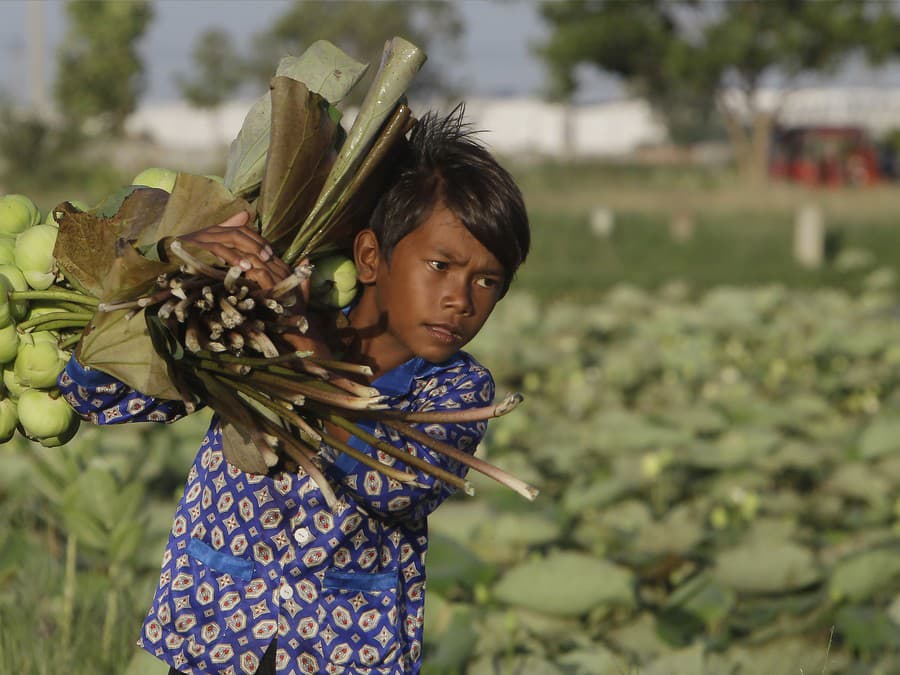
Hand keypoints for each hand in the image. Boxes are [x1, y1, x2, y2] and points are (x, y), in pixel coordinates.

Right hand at [177, 211, 291, 289]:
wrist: (158, 261)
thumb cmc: (184, 260)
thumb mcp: (209, 253)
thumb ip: (225, 244)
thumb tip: (244, 219)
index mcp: (215, 231)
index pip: (242, 229)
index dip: (258, 239)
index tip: (270, 252)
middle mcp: (210, 230)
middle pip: (240, 231)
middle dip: (258, 243)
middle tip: (270, 257)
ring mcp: (202, 237)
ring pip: (232, 237)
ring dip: (250, 249)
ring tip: (261, 262)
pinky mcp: (195, 247)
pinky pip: (218, 249)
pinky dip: (233, 257)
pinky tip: (244, 267)